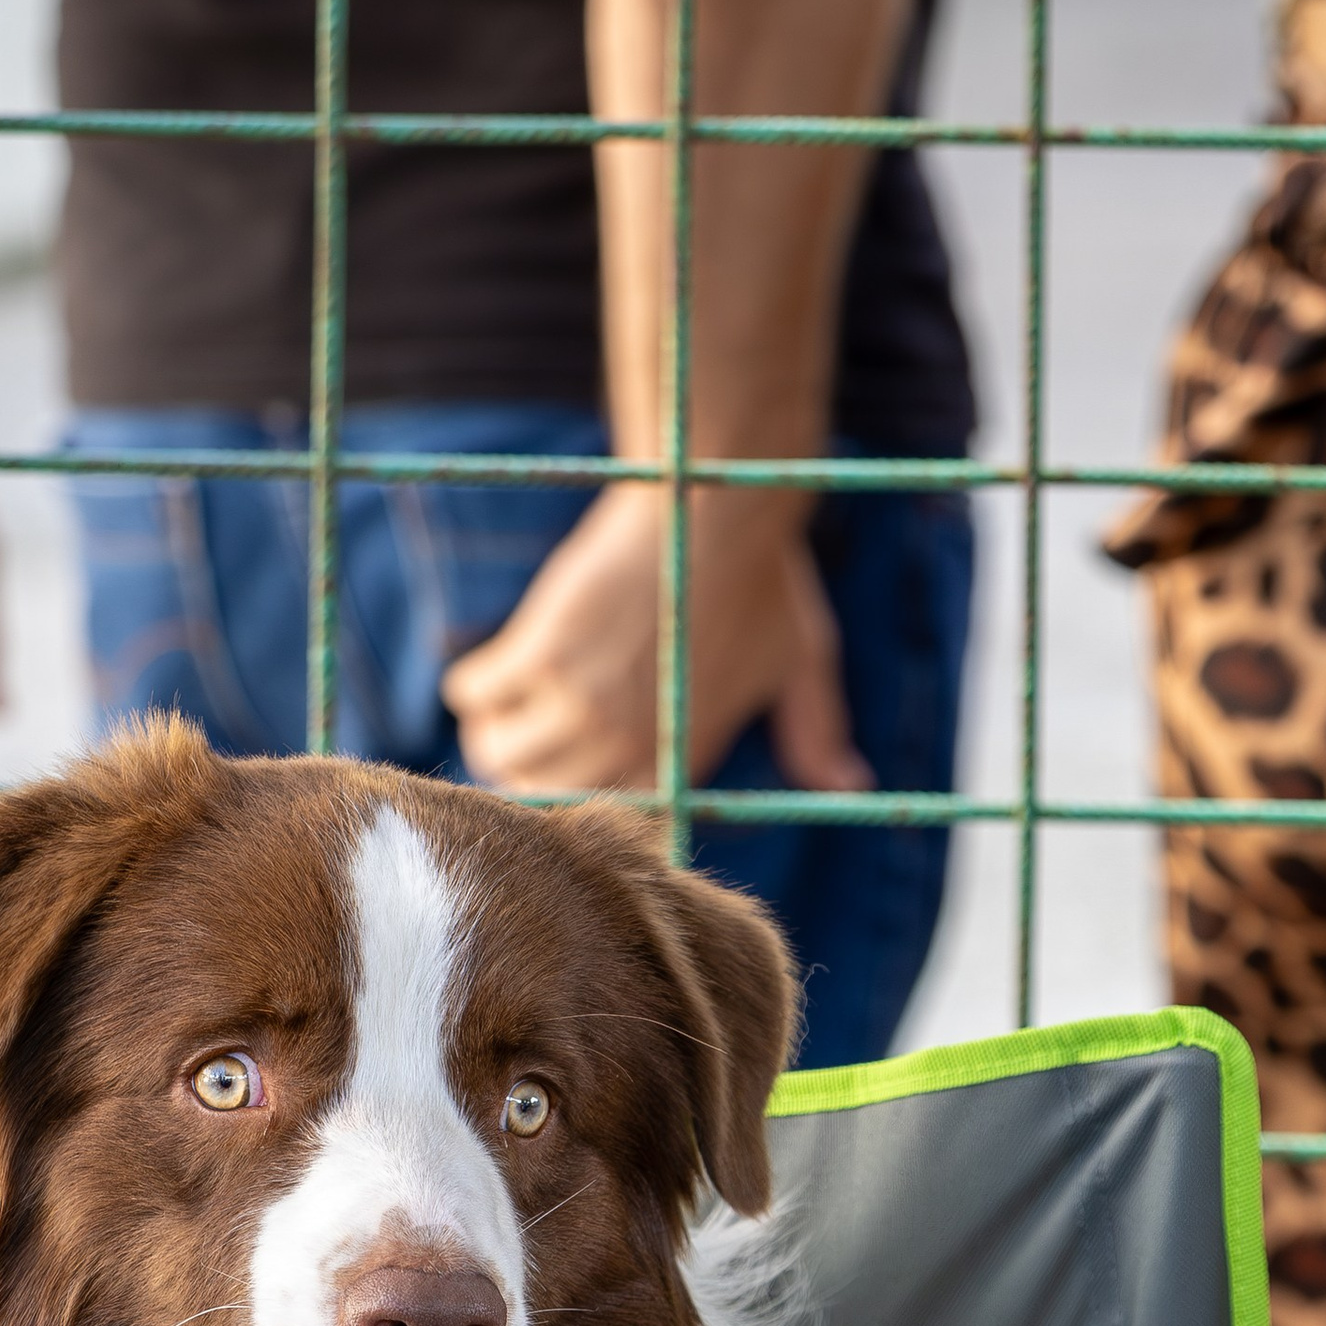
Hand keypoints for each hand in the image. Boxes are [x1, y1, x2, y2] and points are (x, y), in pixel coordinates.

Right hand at [442, 483, 869, 795]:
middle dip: (524, 774)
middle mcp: (625, 745)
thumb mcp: (801, 664)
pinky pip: (475, 693)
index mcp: (677, 760)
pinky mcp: (542, 651)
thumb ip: (816, 732)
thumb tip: (850, 785)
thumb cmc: (762, 577)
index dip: (576, 808)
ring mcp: (581, 703)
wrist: (716, 502)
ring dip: (492, 732)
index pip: (603, 823)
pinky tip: (492, 668)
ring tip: (504, 704)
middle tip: (521, 738)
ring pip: (497, 753)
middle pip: (535, 797)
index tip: (564, 781)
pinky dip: (474, 684)